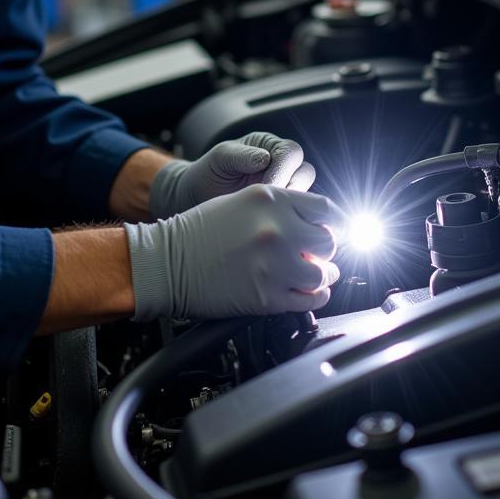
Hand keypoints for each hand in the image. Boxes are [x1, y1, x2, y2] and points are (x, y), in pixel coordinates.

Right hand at [124, 185, 341, 318]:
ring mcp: (275, 265)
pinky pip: (311, 299)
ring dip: (322, 275)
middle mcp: (277, 229)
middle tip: (315, 254)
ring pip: (323, 273)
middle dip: (324, 249)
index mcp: (271, 199)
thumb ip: (282, 207)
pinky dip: (315, 297)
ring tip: (313, 274)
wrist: (167, 262)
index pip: (325, 209)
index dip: (331, 222)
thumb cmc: (200, 231)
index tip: (329, 230)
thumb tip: (316, 223)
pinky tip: (309, 292)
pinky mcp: (268, 297)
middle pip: (329, 241)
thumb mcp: (244, 200)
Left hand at [150, 131, 315, 217]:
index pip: (291, 152)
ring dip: (294, 207)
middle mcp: (281, 165)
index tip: (267, 187)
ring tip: (272, 218)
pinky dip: (291, 221)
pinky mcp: (282, 210)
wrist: (196, 199)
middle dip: (292, 189)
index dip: (283, 169)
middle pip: (304, 172)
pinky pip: (297, 214)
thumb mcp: (220, 158)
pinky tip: (275, 229)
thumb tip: (265, 158)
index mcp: (269, 146)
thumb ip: (241, 155)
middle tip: (272, 206)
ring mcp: (283, 188)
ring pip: (305, 194)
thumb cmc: (208, 173)